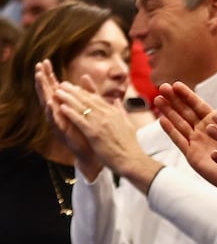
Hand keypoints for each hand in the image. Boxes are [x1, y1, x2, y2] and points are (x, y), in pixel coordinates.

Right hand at [34, 62, 96, 174]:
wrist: (93, 149)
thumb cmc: (88, 128)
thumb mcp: (88, 107)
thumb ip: (86, 92)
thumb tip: (83, 76)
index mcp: (64, 106)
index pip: (54, 87)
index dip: (49, 75)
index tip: (45, 62)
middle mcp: (58, 113)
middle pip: (48, 93)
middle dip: (43, 80)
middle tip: (38, 66)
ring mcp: (58, 122)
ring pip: (47, 105)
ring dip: (43, 92)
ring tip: (40, 80)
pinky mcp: (62, 132)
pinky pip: (54, 122)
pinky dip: (51, 113)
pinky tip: (49, 105)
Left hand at [45, 72, 156, 188]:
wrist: (131, 158)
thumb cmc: (129, 145)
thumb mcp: (127, 124)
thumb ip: (120, 111)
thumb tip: (117, 101)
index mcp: (115, 112)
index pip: (97, 99)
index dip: (84, 92)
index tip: (74, 87)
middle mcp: (108, 114)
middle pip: (88, 100)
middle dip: (74, 91)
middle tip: (63, 84)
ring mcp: (101, 123)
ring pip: (82, 107)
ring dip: (69, 98)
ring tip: (58, 92)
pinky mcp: (94, 133)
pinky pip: (80, 120)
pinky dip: (71, 113)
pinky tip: (62, 107)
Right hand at [153, 83, 216, 198]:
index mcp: (216, 122)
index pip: (197, 105)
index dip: (186, 95)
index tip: (175, 83)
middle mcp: (204, 131)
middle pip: (185, 112)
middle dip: (173, 100)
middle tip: (162, 87)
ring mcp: (196, 142)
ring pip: (179, 124)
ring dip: (168, 112)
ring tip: (157, 99)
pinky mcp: (193, 155)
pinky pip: (180, 141)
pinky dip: (171, 130)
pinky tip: (162, 120)